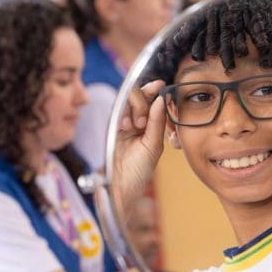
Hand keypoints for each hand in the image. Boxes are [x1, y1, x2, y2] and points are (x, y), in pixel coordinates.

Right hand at [113, 80, 166, 211]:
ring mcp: (122, 123)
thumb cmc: (139, 171)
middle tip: (143, 121)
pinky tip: (127, 125)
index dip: (154, 90)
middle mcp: (135, 121)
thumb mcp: (154, 146)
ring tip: (135, 126)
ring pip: (126, 101)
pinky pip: (117, 111)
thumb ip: (157, 122)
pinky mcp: (110, 127)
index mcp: (149, 125)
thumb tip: (161, 99)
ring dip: (133, 109)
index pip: (151, 100)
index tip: (160, 85)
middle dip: (142, 101)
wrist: (121, 187)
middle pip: (138, 96)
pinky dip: (123, 114)